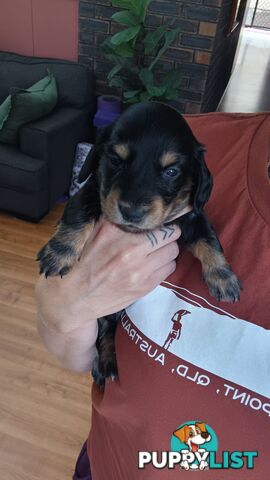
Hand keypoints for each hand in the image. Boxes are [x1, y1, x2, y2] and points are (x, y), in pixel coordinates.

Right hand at [35, 218, 180, 333]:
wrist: (71, 300)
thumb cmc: (79, 263)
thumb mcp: (89, 232)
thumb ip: (111, 218)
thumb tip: (133, 204)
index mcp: (113, 230)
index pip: (152, 218)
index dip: (157, 220)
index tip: (155, 222)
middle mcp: (129, 248)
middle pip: (170, 233)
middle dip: (167, 233)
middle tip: (160, 235)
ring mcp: (138, 270)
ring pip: (173, 251)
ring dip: (167, 249)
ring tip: (155, 251)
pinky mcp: (144, 286)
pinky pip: (169, 268)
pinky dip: (164, 265)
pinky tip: (152, 265)